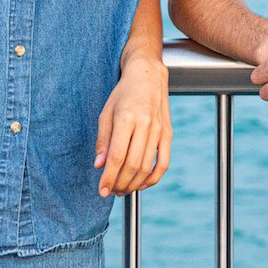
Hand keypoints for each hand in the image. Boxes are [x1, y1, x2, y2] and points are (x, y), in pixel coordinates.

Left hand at [95, 56, 172, 196]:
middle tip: (111, 191)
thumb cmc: (123, 94)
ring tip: (123, 189)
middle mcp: (145, 124)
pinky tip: (142, 184)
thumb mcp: (106, 113)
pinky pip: (163, 162)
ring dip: (134, 184)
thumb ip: (103, 141)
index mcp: (126, 117)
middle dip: (120, 184)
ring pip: (147, 167)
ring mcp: (159, 130)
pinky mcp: (168, 133)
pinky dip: (153, 178)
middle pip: (132, 165)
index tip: (101, 190)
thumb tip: (99, 166)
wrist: (148, 76)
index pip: (117, 156)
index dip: (109, 177)